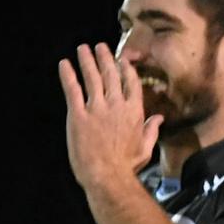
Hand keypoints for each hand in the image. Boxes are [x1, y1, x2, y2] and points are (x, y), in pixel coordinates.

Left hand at [61, 44, 161, 192]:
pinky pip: (73, 90)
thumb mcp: (145, 148)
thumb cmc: (127, 166)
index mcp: (134, 111)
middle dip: (104, 57)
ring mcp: (97, 109)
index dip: (125, 68)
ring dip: (86, 60)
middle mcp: (116, 105)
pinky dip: (68, 75)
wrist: (108, 177)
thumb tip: (159, 119)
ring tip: (83, 49)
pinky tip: (63, 64)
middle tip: (99, 46)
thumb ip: (151, 130)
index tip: (120, 60)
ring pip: (92, 77)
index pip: (131, 82)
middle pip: (111, 74)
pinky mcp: (78, 115)